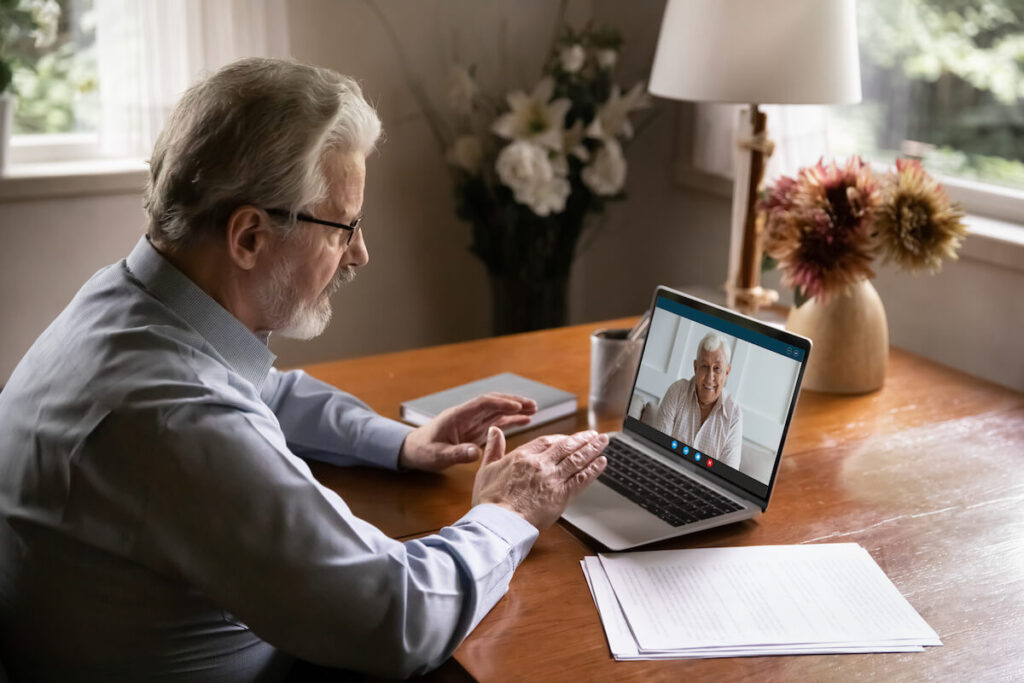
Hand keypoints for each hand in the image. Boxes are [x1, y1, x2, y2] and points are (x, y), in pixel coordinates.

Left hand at [399, 393, 537, 471]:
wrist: (413, 451)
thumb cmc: (423, 452)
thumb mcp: (438, 456)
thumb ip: (457, 453)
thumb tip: (476, 452)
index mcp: (457, 416)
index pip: (482, 404)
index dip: (501, 403)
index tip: (517, 407)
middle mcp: (467, 415)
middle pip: (493, 403)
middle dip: (513, 402)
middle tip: (533, 405)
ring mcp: (472, 421)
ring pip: (497, 410)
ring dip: (515, 409)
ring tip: (535, 410)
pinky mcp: (476, 429)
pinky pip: (496, 421)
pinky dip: (511, 420)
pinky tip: (525, 421)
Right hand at [472, 426, 608, 529]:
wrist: (499, 522)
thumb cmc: (490, 501)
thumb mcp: (486, 469)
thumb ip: (493, 448)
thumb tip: (494, 430)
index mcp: (523, 456)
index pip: (547, 440)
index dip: (561, 437)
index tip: (568, 437)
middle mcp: (541, 464)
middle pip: (567, 446)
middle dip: (583, 439)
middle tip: (594, 434)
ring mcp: (553, 479)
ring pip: (578, 459)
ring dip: (593, 449)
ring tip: (603, 441)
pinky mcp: (562, 495)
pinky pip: (582, 478)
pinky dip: (594, 469)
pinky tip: (602, 462)